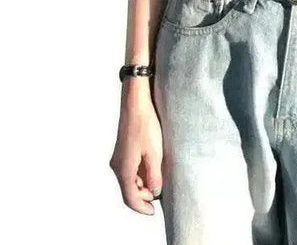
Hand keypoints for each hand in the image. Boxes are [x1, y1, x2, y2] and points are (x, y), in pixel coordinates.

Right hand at [109, 80, 162, 214]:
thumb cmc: (146, 126)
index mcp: (123, 170)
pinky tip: (153, 166)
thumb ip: (155, 175)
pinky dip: (140, 173)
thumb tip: (155, 191)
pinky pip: (130, 168)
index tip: (153, 211)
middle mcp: (117, 166)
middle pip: (129, 189)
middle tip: (160, 191)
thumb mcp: (155, 153)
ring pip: (129, 179)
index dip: (142, 207)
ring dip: (143, 183)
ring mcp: (118, 157)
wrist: (135, 103)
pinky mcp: (123, 149)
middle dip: (144, 195)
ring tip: (159, 177)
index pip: (130, 198)